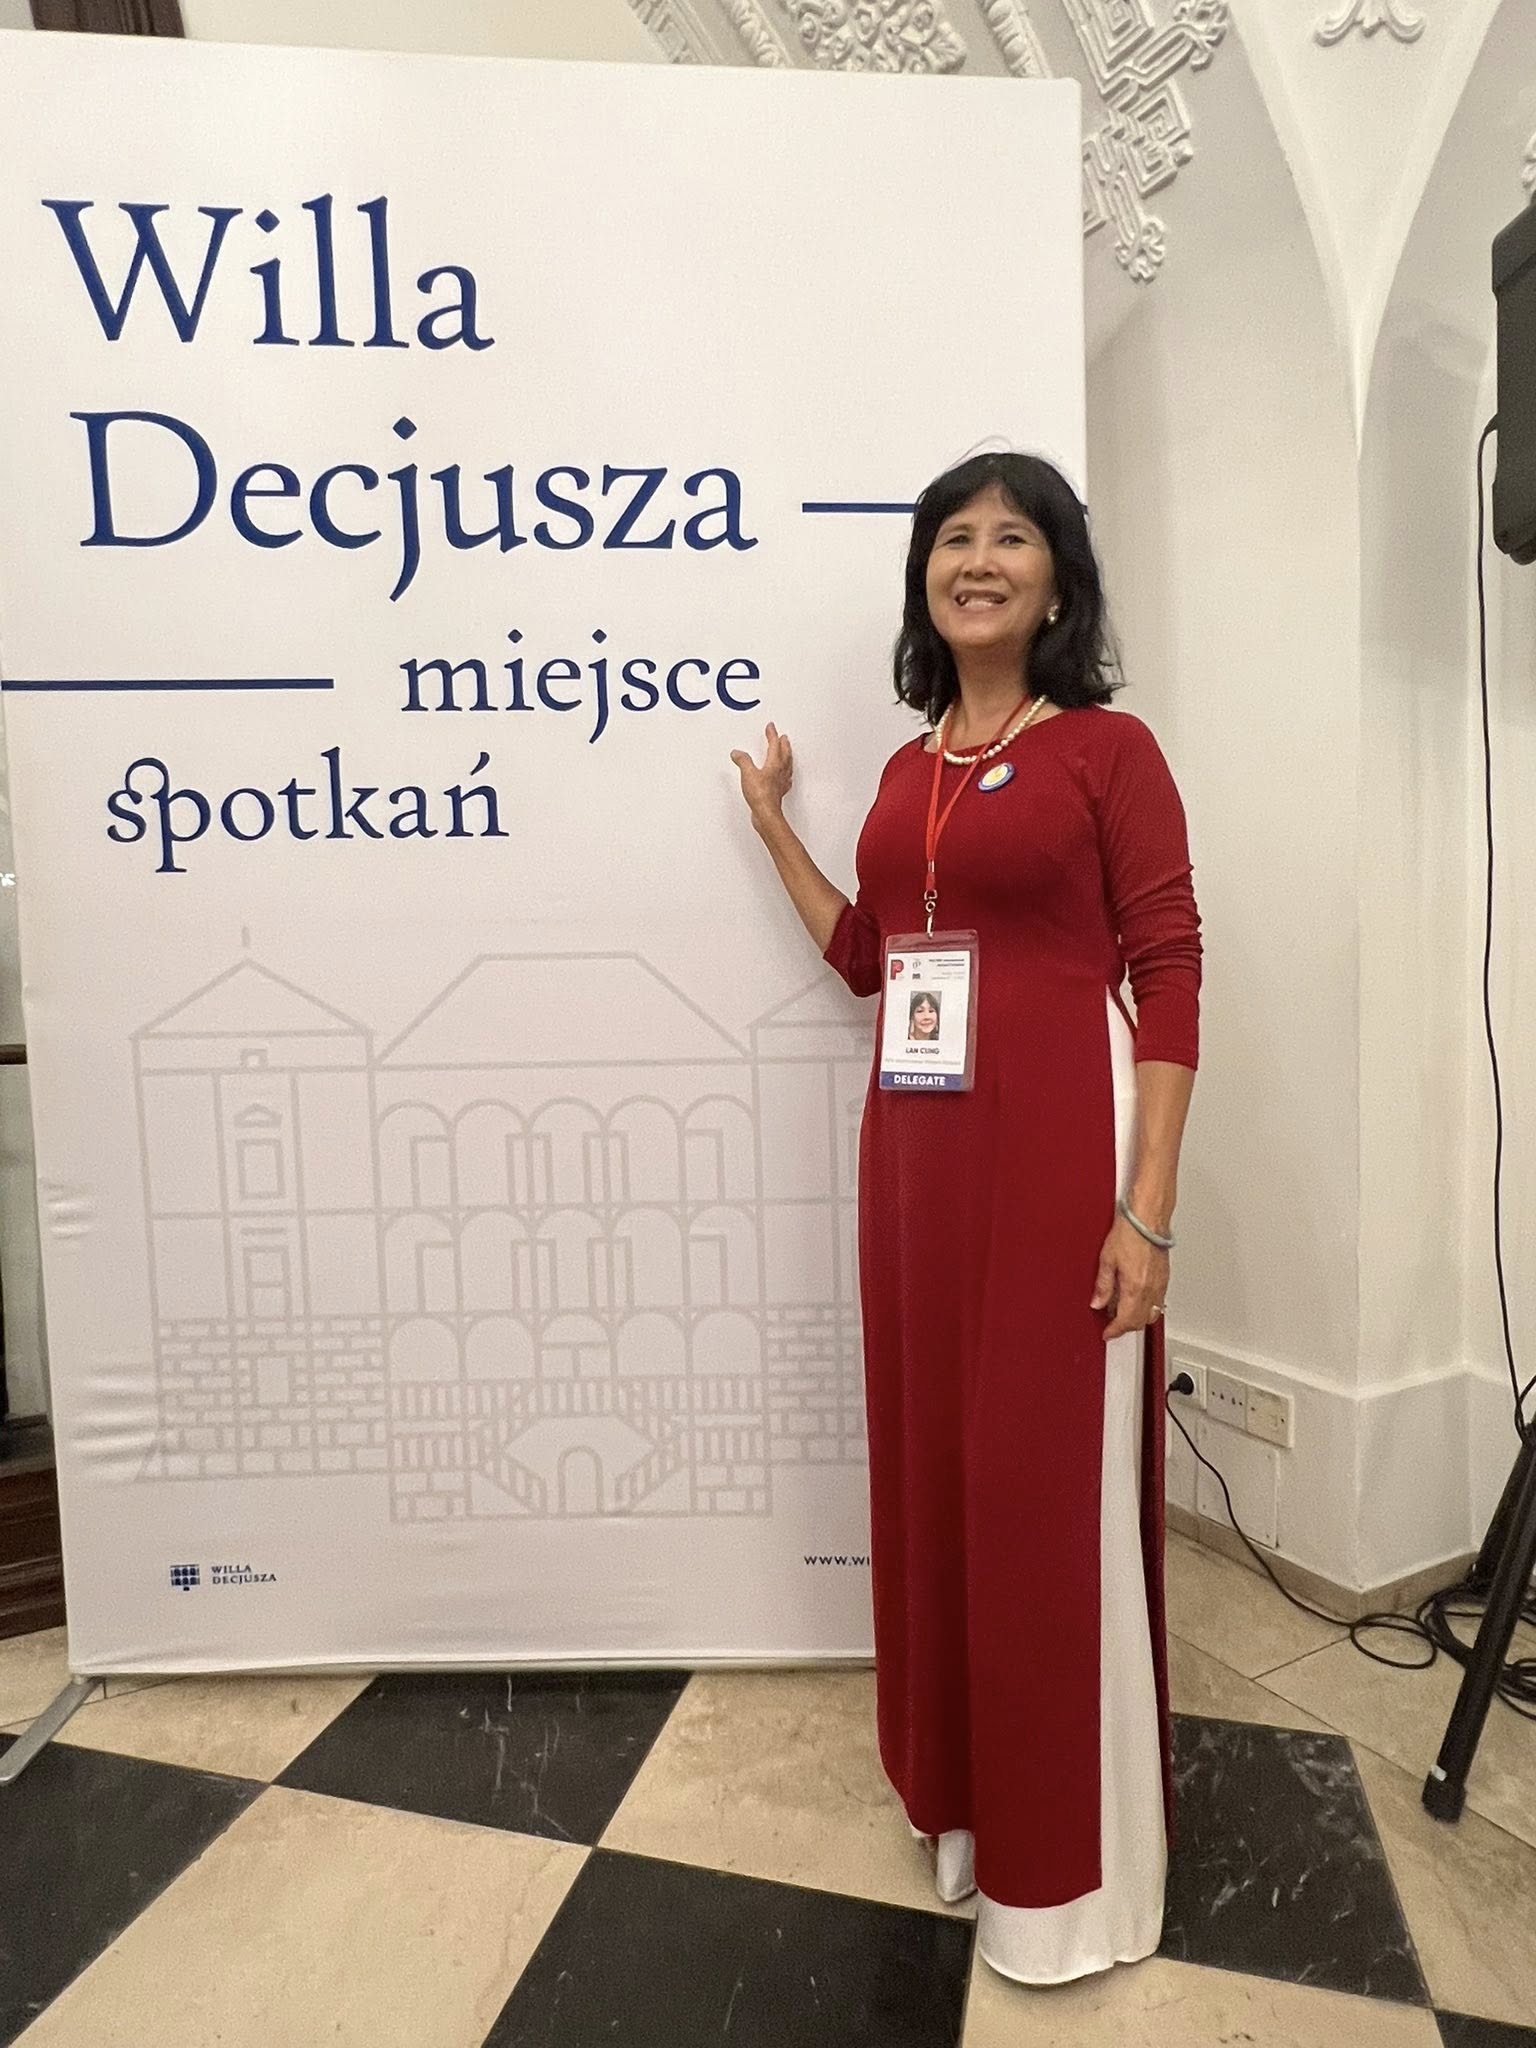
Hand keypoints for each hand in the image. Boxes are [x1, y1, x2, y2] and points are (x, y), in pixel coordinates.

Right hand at [730, 722, 793, 825]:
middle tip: (783, 737)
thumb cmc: (761, 796)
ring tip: (786, 751)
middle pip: (785, 753)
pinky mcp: (778, 792)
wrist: (766, 814)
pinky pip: (785, 778)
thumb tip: (738, 753)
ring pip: (787, 764)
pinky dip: (784, 773)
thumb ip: (743, 761)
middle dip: (783, 743)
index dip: (772, 734)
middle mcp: (780, 772)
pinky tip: (782, 776)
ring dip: (787, 755)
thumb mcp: (748, 773)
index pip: (774, 745)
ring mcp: (781, 782)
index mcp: (774, 764)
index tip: (771, 727)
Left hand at [1091, 1215, 1168, 1340]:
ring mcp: (1160, 1284)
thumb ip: (1103, 1285)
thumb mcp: (1107, 1259)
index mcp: (1135, 1288)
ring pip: (1152, 1314)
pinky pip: (1158, 1302)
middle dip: (1126, 1327)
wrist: (1148, 1218)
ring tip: (1122, 1313)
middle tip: (1112, 1325)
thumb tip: (1098, 1302)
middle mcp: (1150, 1290)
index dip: (1114, 1331)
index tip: (1107, 1333)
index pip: (1125, 1321)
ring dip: (1137, 1319)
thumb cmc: (1130, 1233)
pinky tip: (1136, 1299)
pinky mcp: (1165, 1278)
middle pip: (1140, 1322)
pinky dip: (1147, 1307)